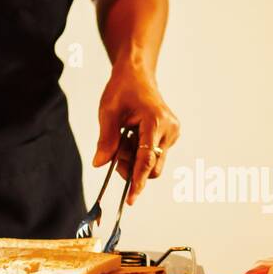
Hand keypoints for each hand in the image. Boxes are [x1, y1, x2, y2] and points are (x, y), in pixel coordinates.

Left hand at [93, 63, 178, 203]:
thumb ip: (106, 140)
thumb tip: (100, 164)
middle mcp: (169, 129)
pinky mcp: (171, 136)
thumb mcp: (108, 112)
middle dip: (132, 168)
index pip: (147, 159)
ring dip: (135, 159)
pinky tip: (133, 136)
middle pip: (152, 166)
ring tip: (124, 139)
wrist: (138, 75)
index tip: (131, 198)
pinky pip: (155, 155)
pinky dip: (140, 152)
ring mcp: (172, 133)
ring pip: (153, 163)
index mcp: (155, 122)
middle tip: (116, 154)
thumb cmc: (123, 89)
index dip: (138, 181)